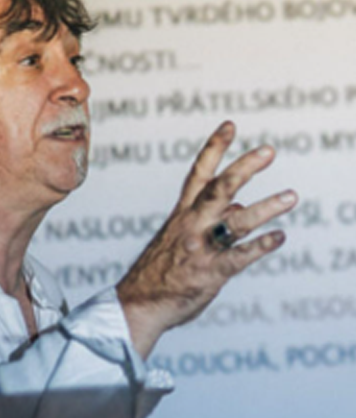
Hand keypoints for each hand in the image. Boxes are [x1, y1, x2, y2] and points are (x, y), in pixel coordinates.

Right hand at [116, 121, 297, 357]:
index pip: (198, 173)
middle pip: (219, 189)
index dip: (214, 148)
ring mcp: (201, 248)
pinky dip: (261, 245)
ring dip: (265, 207)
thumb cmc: (160, 269)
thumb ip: (210, 219)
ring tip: (290, 196)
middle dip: (244, 168)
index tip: (230, 126)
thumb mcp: (179, 236)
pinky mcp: (211, 272)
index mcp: (182, 213)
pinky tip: (280, 237)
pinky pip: (240, 256)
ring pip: (235, 222)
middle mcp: (191, 225)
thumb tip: (242, 207)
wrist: (139, 302)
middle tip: (269, 151)